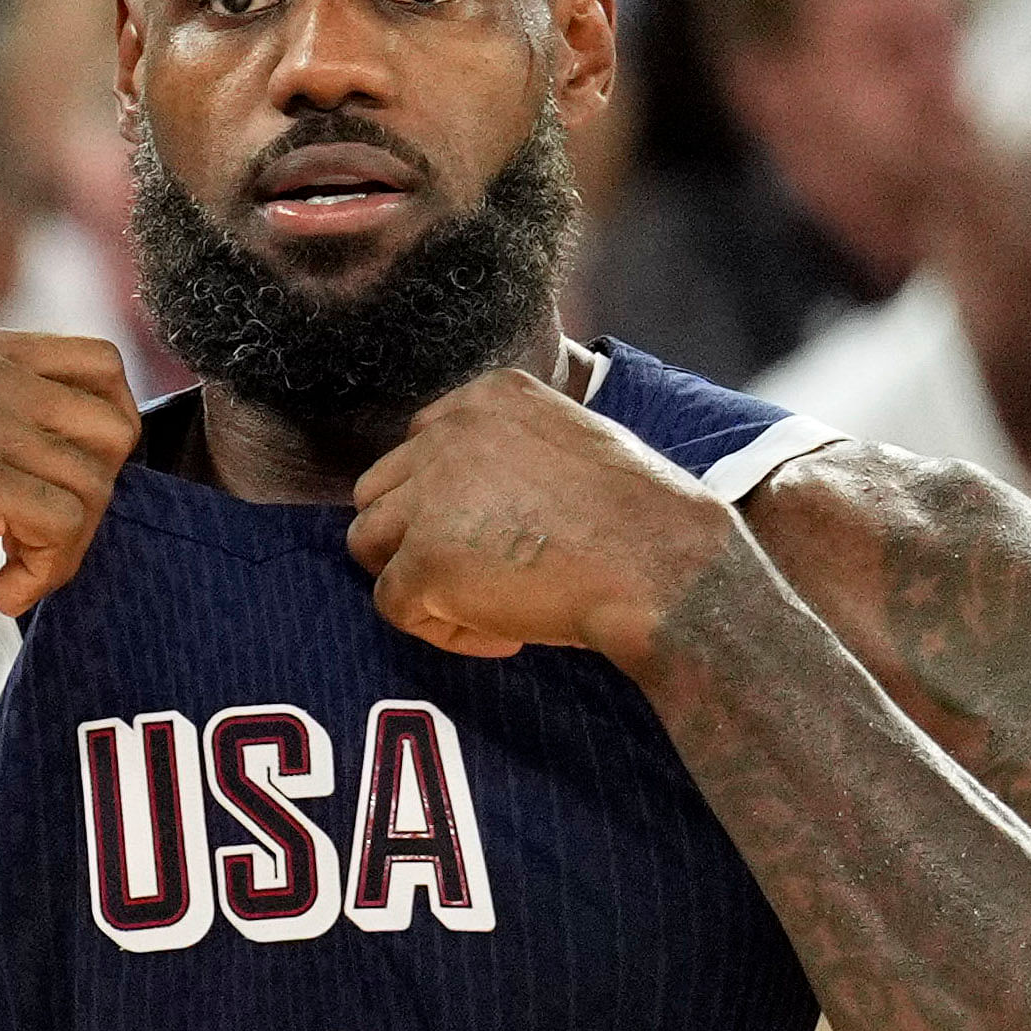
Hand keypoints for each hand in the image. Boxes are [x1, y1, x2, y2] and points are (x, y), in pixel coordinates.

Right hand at [0, 321, 133, 620]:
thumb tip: (56, 446)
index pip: (98, 365)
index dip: (104, 435)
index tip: (61, 489)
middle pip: (112, 422)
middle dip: (96, 494)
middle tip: (43, 541)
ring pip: (92, 480)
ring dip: (67, 547)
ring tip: (15, 576)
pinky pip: (60, 524)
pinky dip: (46, 571)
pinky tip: (2, 593)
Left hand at [342, 362, 738, 667]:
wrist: (663, 565)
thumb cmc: (639, 518)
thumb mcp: (573, 442)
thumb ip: (509, 449)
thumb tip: (464, 494)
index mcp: (489, 396)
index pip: (421, 441)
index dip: (444, 497)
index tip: (492, 530)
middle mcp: (448, 435)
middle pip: (379, 490)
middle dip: (413, 536)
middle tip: (474, 575)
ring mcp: (430, 497)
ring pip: (367, 542)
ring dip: (413, 579)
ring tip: (485, 605)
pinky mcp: (423, 561)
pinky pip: (393, 604)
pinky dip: (442, 630)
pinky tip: (506, 634)